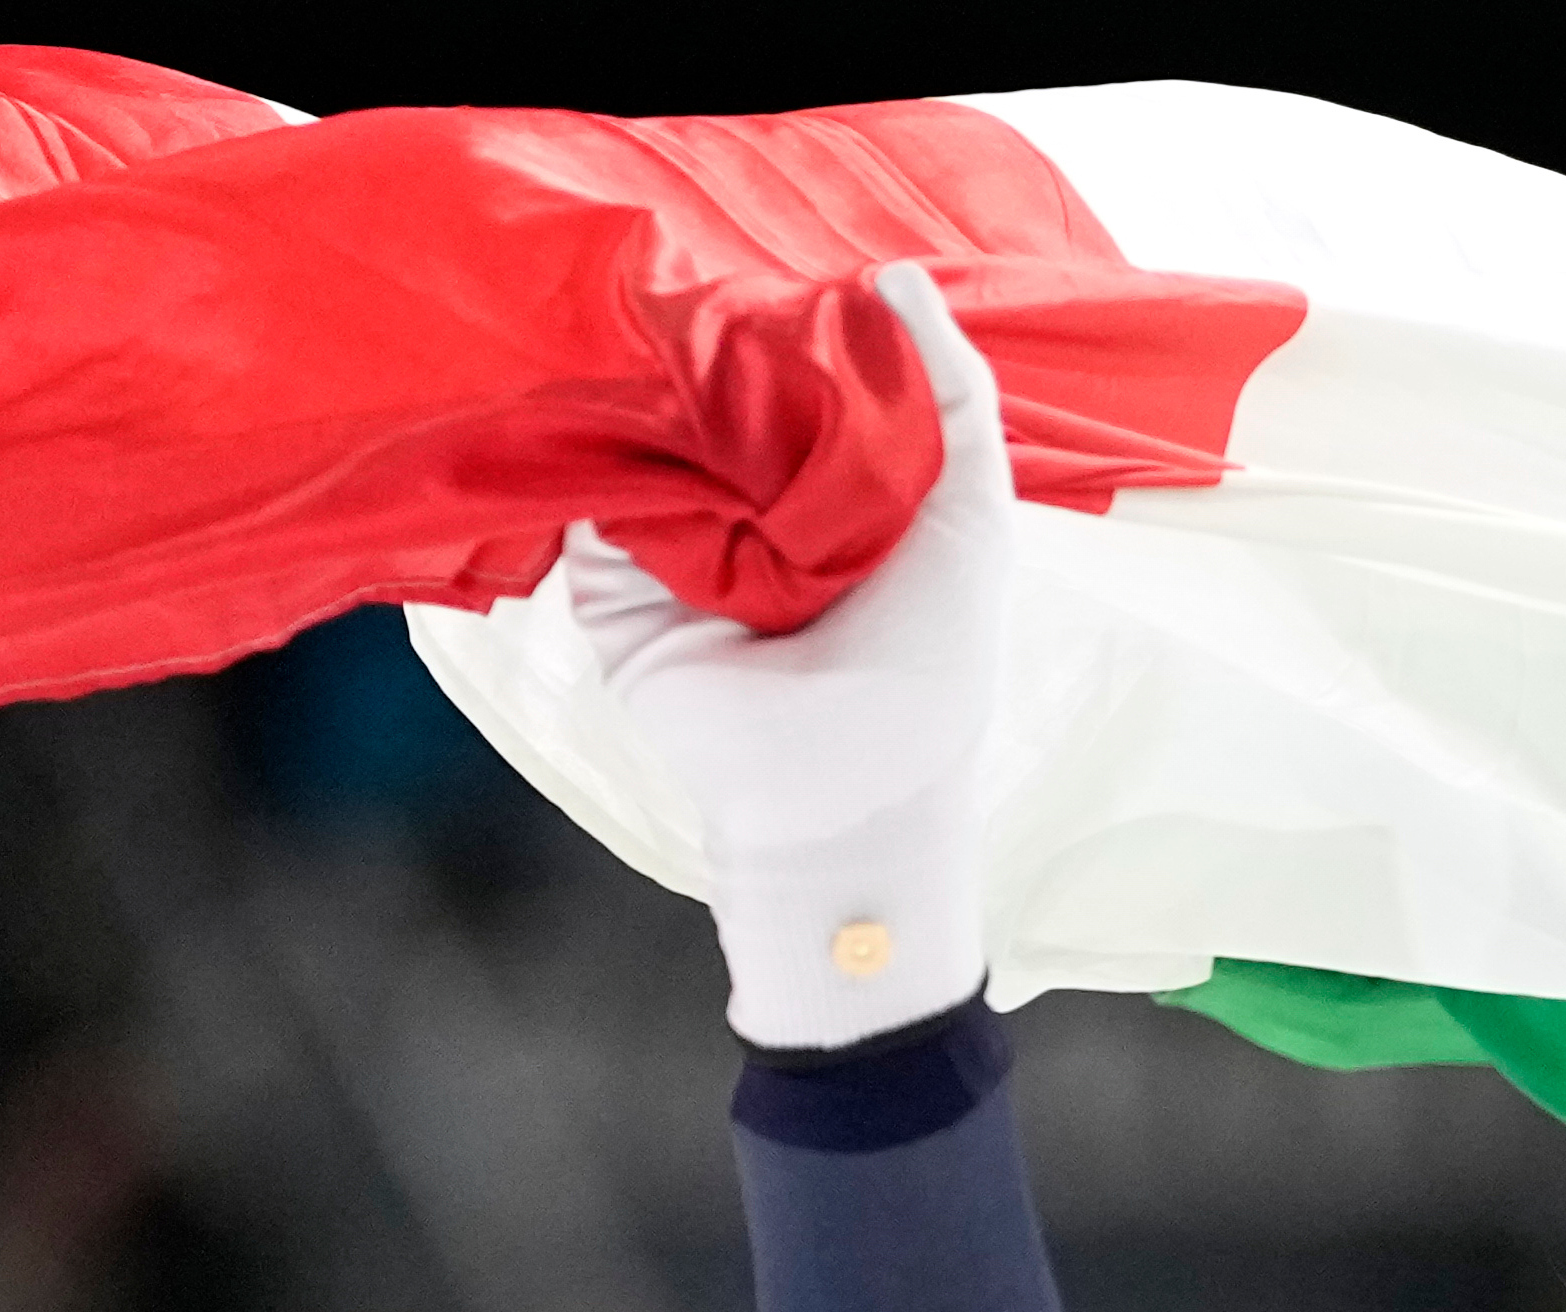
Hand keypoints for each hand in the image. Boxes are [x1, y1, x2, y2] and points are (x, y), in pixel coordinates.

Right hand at [563, 263, 1007, 1048]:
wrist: (860, 790)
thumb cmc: (934, 658)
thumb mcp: (972, 504)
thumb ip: (948, 388)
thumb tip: (892, 272)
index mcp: (818, 476)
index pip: (778, 366)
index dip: (776, 317)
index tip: (773, 268)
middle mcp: (737, 498)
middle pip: (701, 387)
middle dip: (707, 341)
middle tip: (709, 284)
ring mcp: (670, 537)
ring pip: (640, 429)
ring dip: (654, 386)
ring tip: (673, 337)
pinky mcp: (612, 582)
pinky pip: (593, 492)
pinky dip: (610, 447)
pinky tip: (636, 407)